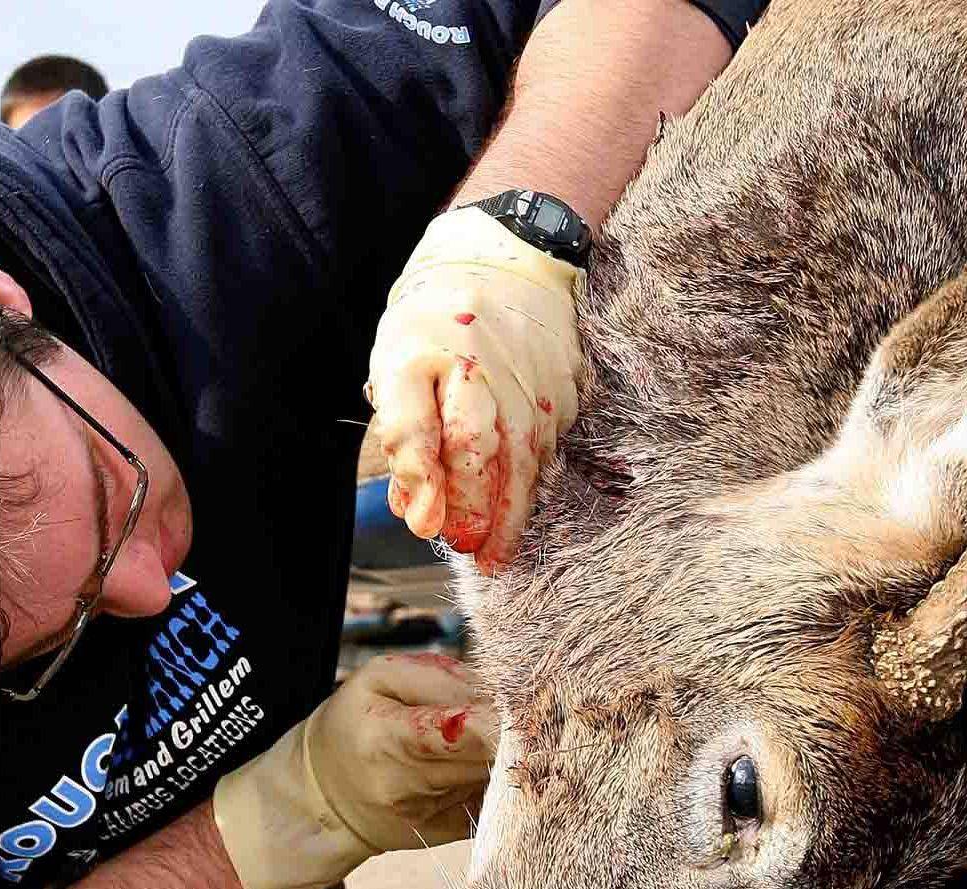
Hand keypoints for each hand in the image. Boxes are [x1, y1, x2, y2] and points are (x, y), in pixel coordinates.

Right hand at [212, 653, 496, 888]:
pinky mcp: (448, 832)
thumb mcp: (378, 679)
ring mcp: (427, 816)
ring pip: (492, 778)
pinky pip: (494, 803)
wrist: (328, 794)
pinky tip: (493, 764)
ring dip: (508, 754)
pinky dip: (503, 781)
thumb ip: (437, 676)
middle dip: (510, 732)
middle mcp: (404, 785)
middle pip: (483, 757)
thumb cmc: (357, 723)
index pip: (455, 732)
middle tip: (526, 710)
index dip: (493, 717)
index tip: (516, 701)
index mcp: (383, 738)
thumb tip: (493, 692)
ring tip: (504, 732)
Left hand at [358, 207, 584, 573]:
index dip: (439, 486)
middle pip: (496, 456)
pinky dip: (534, 479)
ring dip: (515, 510)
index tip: (433, 529)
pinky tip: (520, 505)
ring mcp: (541, 381)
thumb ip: (404, 435)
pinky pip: (551, 443)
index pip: (444, 435)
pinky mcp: (568, 385)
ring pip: (530, 457)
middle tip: (477, 558)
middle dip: (486, 514)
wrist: (507, 252)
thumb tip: (418, 507)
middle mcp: (499, 374)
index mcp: (449, 364)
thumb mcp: (398, 363)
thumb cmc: (438, 317)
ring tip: (499, 553)